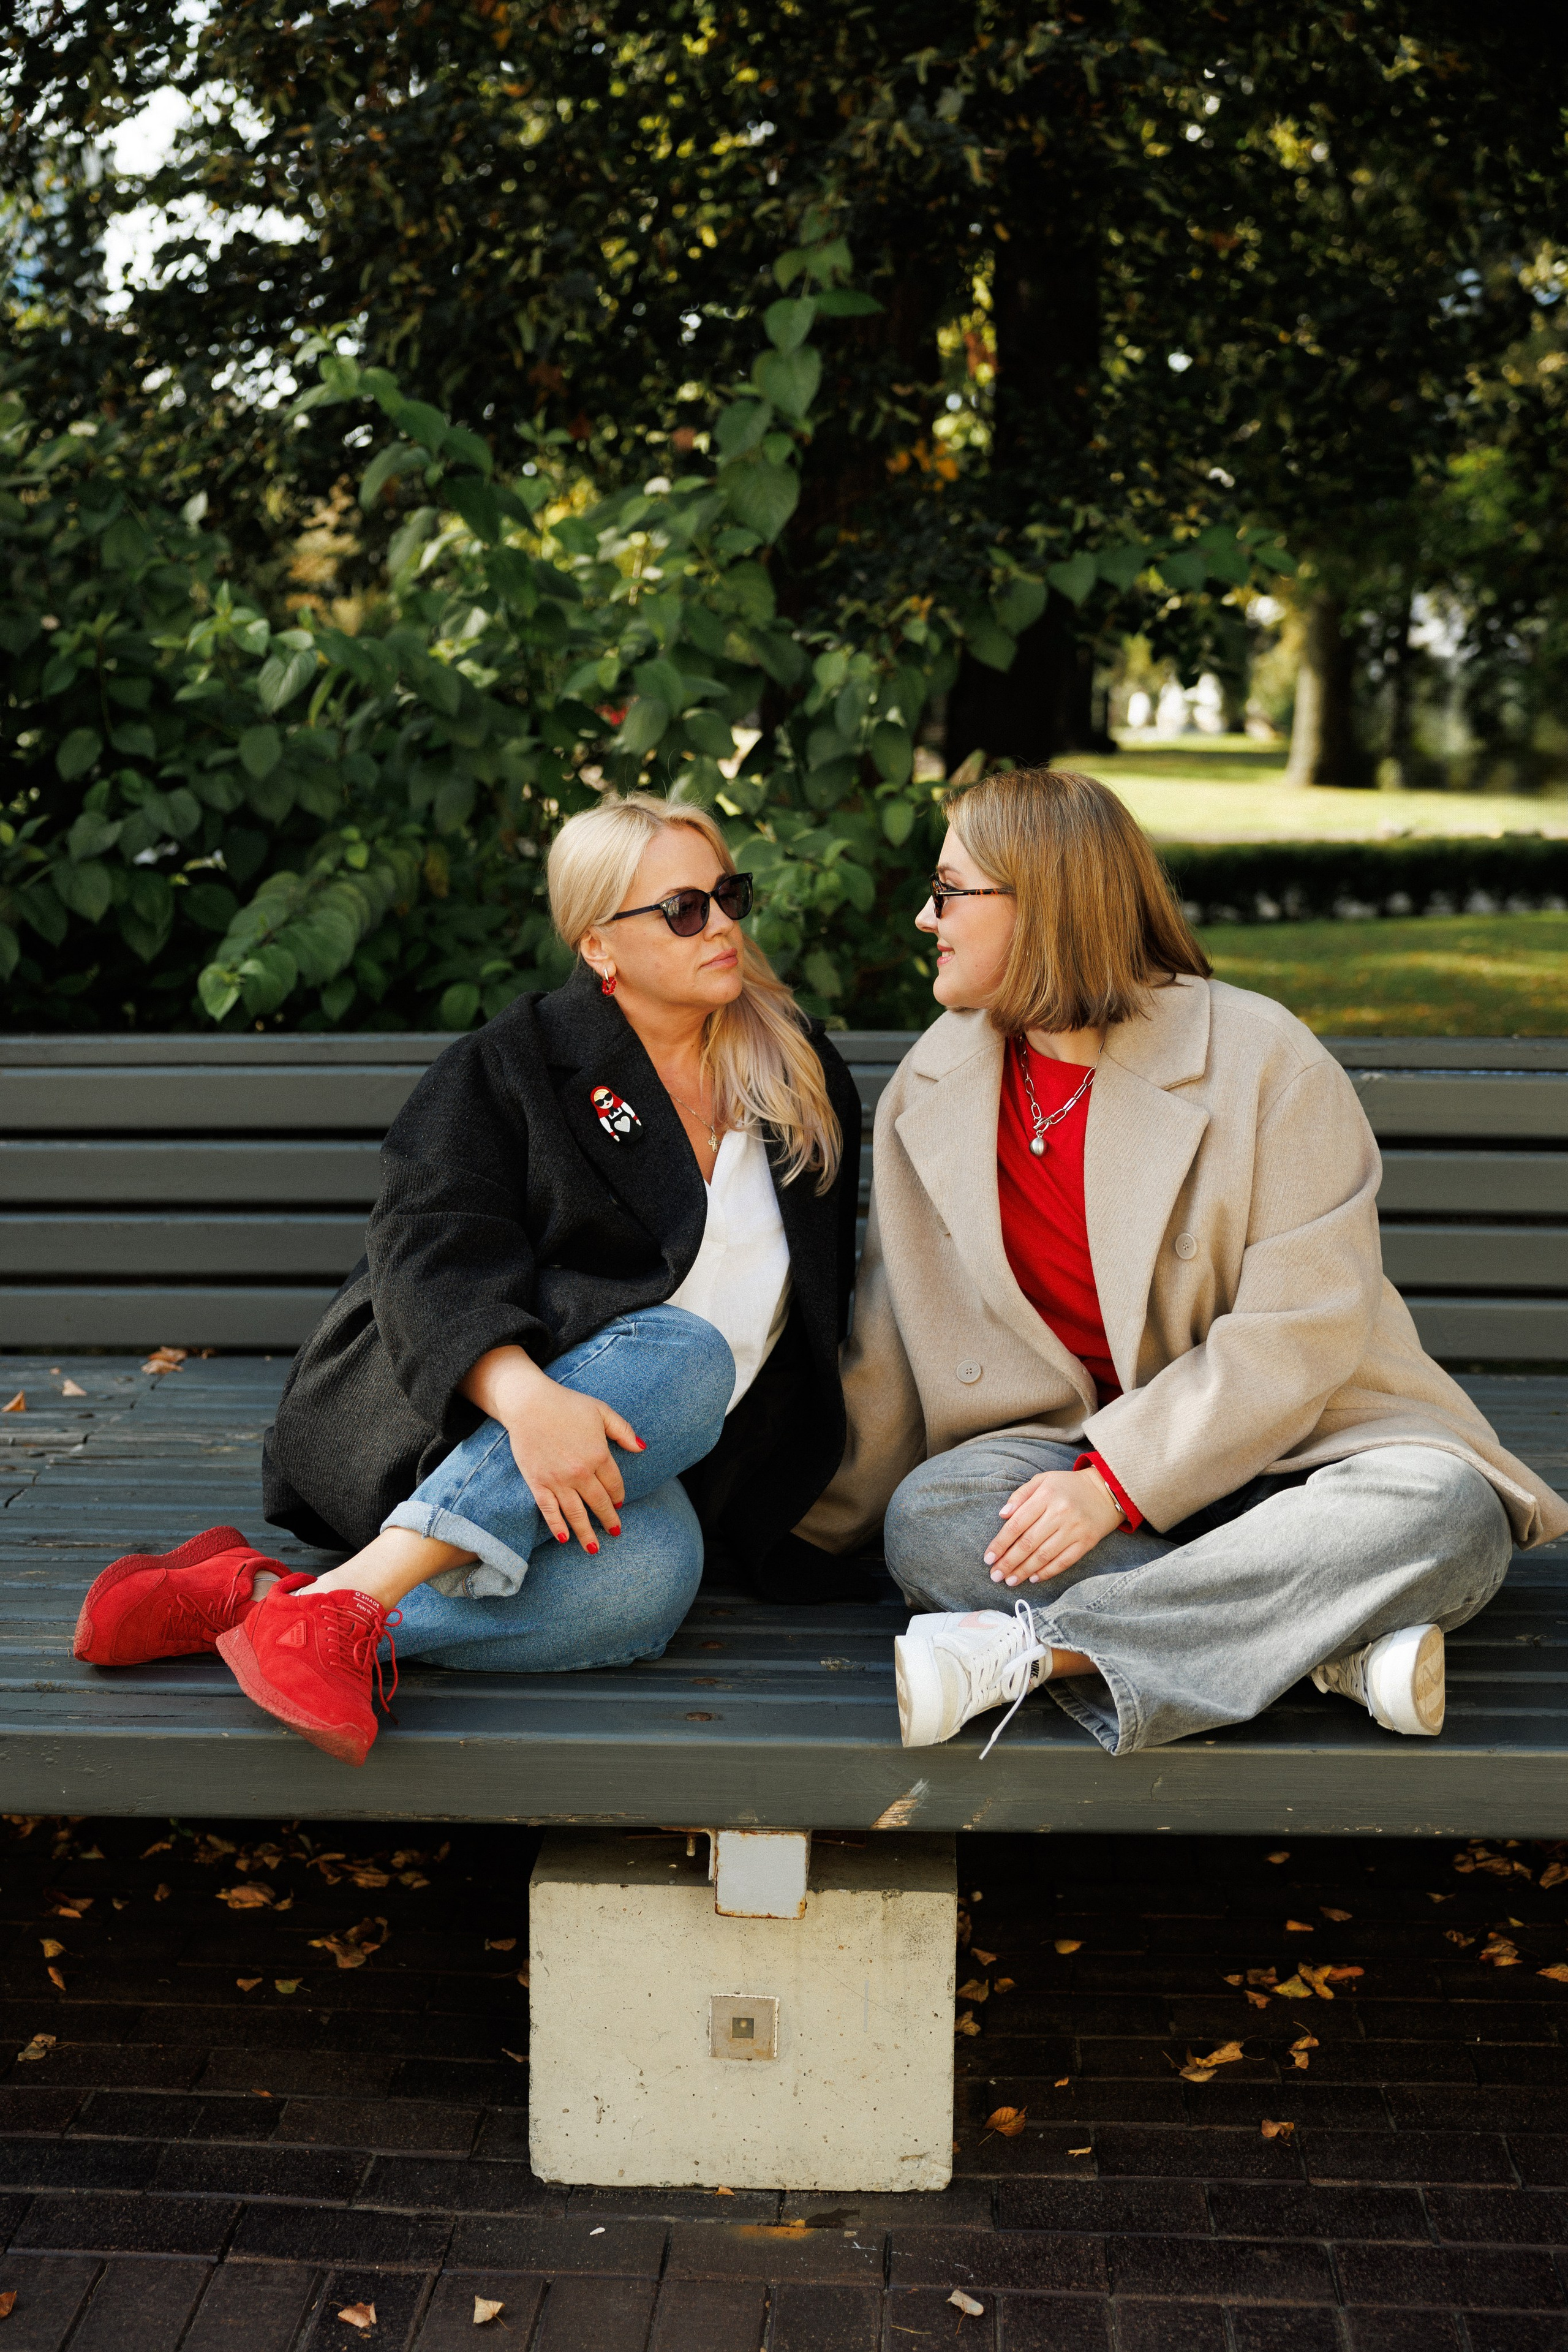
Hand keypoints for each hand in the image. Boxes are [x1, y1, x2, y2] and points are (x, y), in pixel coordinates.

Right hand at [460, 1346, 643, 1553]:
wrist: (529, 1404)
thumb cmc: (567, 1404)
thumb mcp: (601, 1411)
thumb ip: (623, 1430)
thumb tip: (641, 1448)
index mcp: (599, 1455)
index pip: (614, 1484)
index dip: (618, 1496)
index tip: (619, 1503)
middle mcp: (581, 1472)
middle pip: (599, 1503)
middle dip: (609, 1520)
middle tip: (615, 1531)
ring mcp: (558, 1480)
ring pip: (576, 1513)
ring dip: (586, 1534)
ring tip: (594, 1549)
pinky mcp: (538, 1483)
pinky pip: (549, 1510)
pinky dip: (556, 1525)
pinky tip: (563, 1538)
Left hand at [984, 1467, 1121, 1587]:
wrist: (1106, 1491)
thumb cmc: (1068, 1486)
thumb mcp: (1043, 1480)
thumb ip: (1020, 1495)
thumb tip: (1002, 1515)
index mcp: (1046, 1496)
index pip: (1017, 1524)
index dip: (1000, 1543)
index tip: (988, 1558)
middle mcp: (1060, 1513)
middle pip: (1028, 1543)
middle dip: (1008, 1562)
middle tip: (995, 1575)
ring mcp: (1074, 1529)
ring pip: (1044, 1555)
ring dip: (1024, 1571)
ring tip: (1010, 1580)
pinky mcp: (1086, 1542)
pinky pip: (1063, 1561)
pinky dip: (1047, 1572)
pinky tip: (1033, 1578)